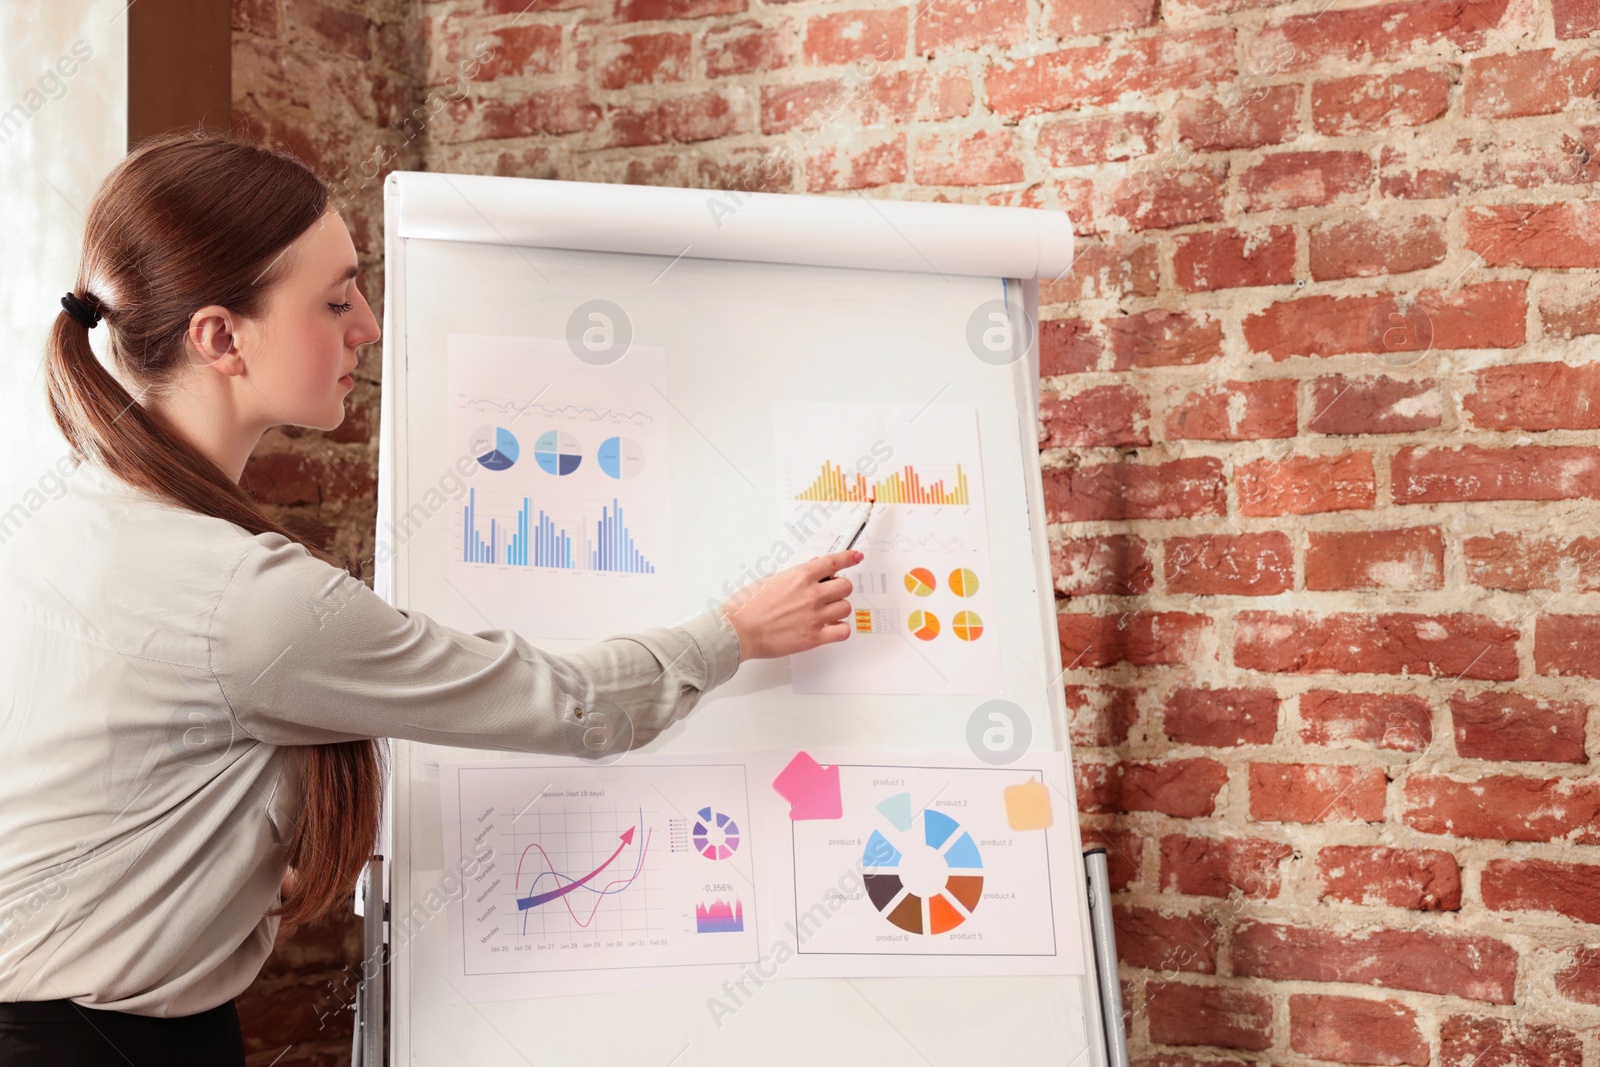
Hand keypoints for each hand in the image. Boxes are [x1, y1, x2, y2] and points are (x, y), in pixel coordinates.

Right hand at [717, 550, 862, 660]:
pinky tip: (829, 627)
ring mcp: (815, 616)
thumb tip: (811, 569)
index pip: (833, 562)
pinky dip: (839, 629)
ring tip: (824, 612)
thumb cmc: (747, 606)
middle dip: (839, 588)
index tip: (856, 557)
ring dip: (838, 609)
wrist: (739, 631)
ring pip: (846, 608)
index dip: (848, 558)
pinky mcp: (814, 637)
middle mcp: (812, 594)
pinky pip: (843, 631)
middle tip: (829, 593)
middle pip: (846, 586)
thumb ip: (795, 575)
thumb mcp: (770, 579)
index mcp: (800, 576)